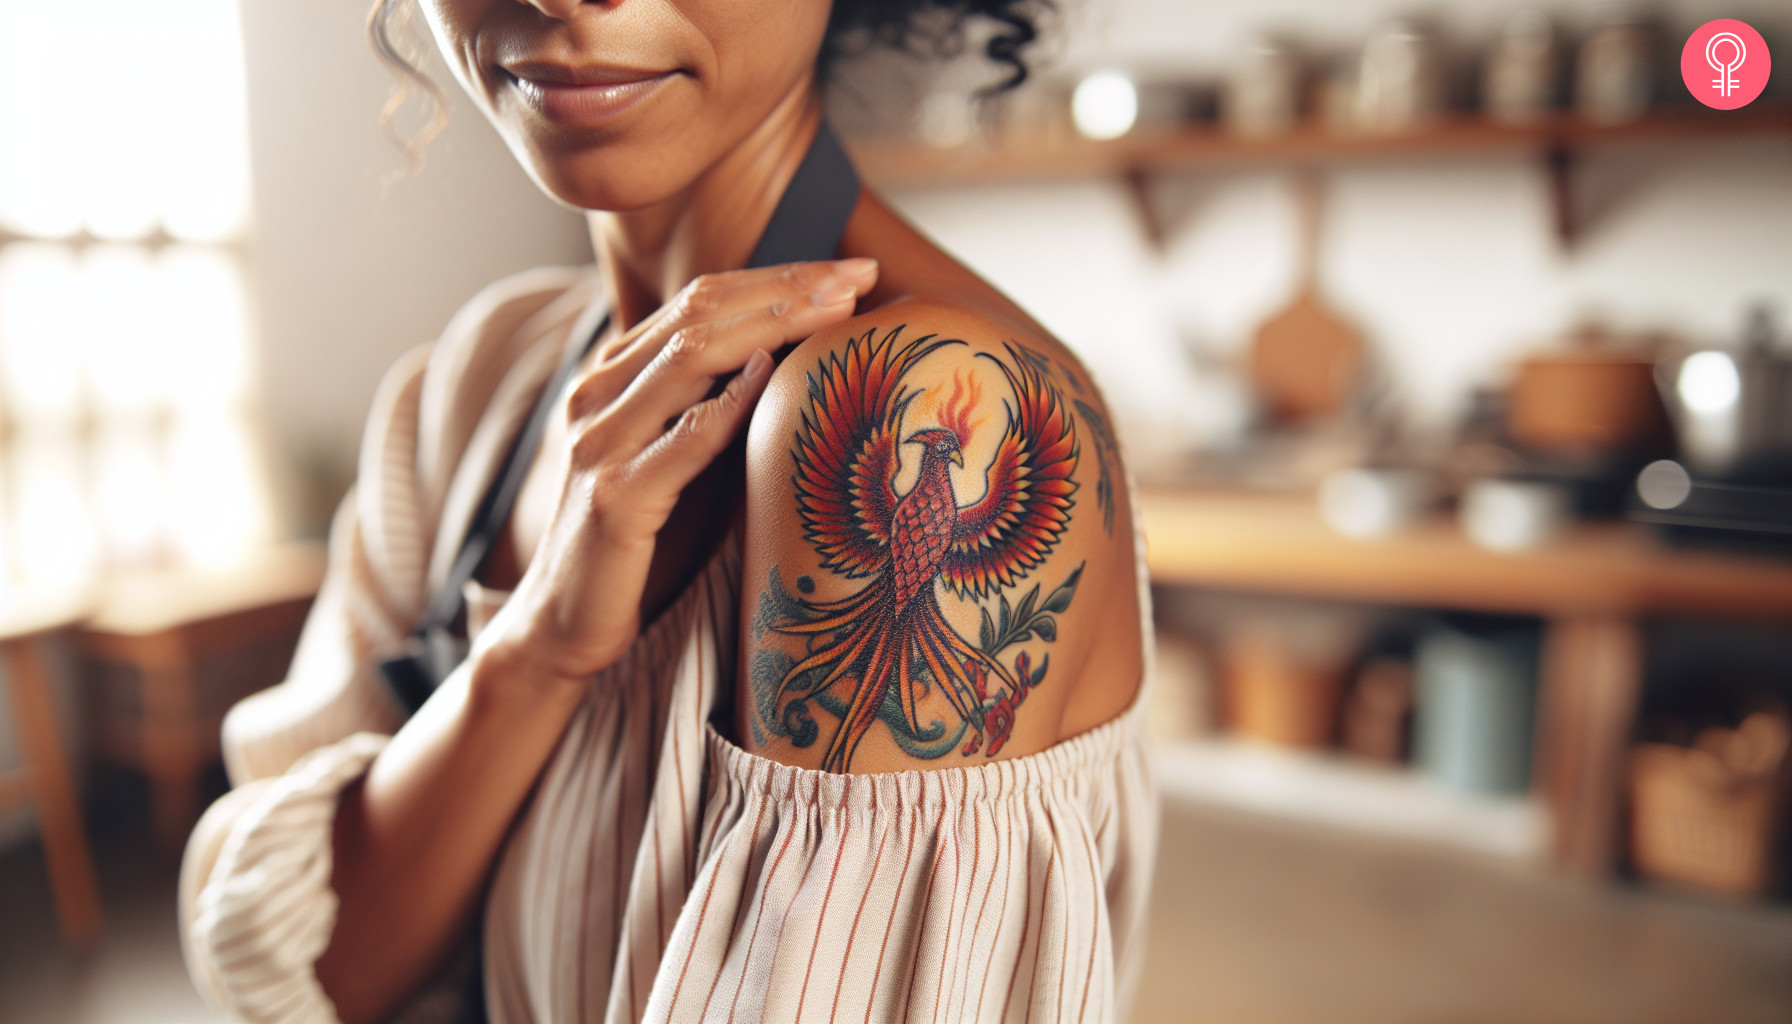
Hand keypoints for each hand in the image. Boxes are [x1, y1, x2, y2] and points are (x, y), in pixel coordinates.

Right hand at [474, 257, 878, 688]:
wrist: (565, 625)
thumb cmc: (641, 546)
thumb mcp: (683, 462)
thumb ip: (721, 410)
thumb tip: (806, 367)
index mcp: (614, 376)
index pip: (702, 300)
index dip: (777, 278)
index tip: (849, 271)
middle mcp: (598, 395)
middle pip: (701, 313)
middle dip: (787, 287)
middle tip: (857, 273)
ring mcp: (600, 443)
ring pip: (691, 357)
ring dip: (773, 324)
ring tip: (836, 308)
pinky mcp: (614, 499)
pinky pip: (681, 439)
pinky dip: (731, 402)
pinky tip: (775, 373)